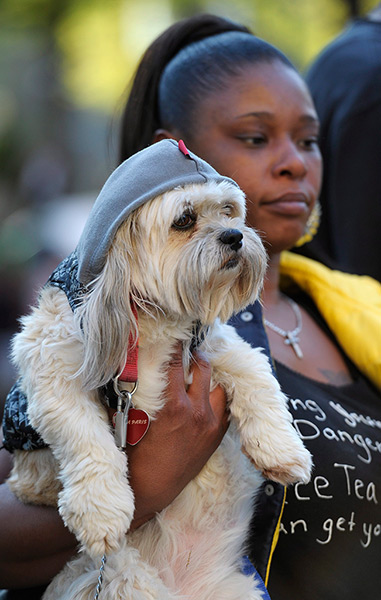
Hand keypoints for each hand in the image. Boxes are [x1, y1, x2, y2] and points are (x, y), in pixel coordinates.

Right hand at [127, 343, 227, 528]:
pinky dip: (216, 396)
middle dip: (194, 355)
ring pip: (218, 386)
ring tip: (197, 370)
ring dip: (208, 376)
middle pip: (203, 368)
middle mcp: (198, 412)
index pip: (176, 364)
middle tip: (186, 349)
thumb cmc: (135, 456)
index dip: (174, 347)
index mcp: (174, 406)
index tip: (173, 336)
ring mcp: (211, 425)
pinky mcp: (216, 436)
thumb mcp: (130, 420)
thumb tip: (127, 368)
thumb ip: (133, 393)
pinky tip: (206, 393)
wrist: (151, 491)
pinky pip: (223, 407)